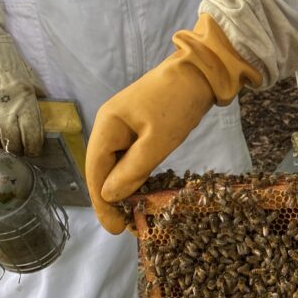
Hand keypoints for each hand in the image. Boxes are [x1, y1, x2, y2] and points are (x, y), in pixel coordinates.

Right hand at [0, 36, 43, 154]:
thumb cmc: (8, 66)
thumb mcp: (31, 81)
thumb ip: (38, 101)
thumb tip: (45, 116)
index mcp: (25, 106)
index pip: (33, 139)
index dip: (34, 149)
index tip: (34, 150)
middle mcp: (4, 115)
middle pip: (14, 146)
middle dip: (19, 151)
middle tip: (20, 149)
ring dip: (1, 149)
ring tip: (4, 145)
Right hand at [86, 14, 260, 233]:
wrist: (202, 70)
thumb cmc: (178, 103)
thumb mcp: (158, 140)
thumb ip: (133, 169)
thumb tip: (109, 196)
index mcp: (107, 125)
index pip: (95, 170)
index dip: (101, 202)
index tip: (114, 228)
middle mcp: (110, 125)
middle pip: (102, 168)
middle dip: (111, 199)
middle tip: (125, 226)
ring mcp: (125, 125)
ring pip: (117, 163)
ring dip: (124, 188)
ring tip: (134, 214)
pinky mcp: (141, 126)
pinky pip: (131, 156)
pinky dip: (136, 174)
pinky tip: (144, 190)